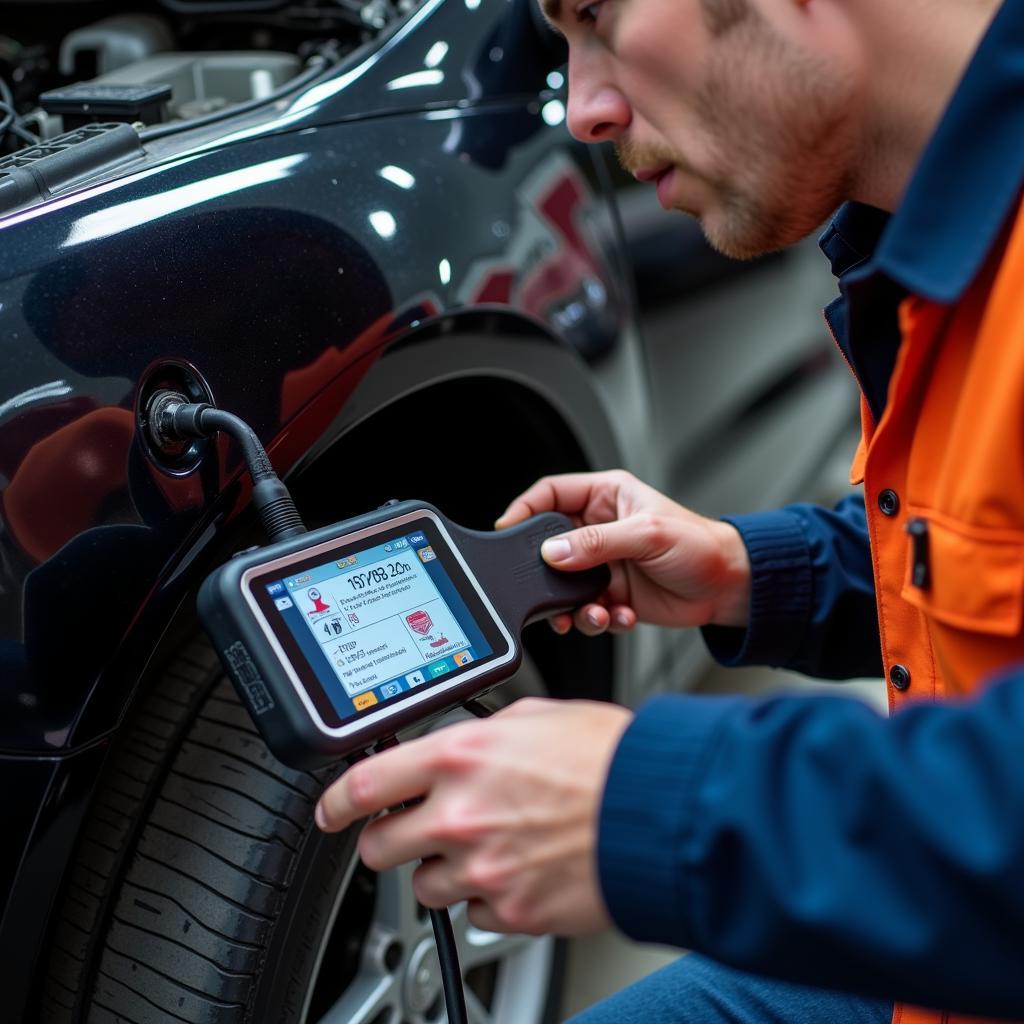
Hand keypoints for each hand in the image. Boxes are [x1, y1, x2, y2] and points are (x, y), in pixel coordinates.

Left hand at [315, 697, 632, 934]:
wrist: (659, 810)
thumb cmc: (608, 756)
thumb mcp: (536, 716)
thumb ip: (479, 734)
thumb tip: (453, 746)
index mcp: (459, 756)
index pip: (364, 786)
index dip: (334, 803)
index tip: (330, 812)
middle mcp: (460, 814)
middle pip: (379, 846)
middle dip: (390, 839)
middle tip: (413, 831)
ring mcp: (482, 867)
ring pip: (424, 885)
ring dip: (443, 868)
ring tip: (486, 846)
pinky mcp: (511, 909)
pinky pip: (474, 912)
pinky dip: (487, 895)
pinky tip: (518, 868)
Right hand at [496, 470, 750, 634]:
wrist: (730, 588)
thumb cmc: (701, 546)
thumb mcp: (647, 535)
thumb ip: (597, 543)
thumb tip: (554, 552)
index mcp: (606, 496)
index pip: (550, 494)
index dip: (524, 509)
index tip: (508, 529)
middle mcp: (599, 529)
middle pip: (550, 546)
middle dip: (547, 573)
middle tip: (547, 590)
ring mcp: (603, 564)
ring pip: (564, 586)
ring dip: (573, 606)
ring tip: (593, 613)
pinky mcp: (611, 594)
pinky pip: (586, 609)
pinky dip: (598, 618)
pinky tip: (621, 616)